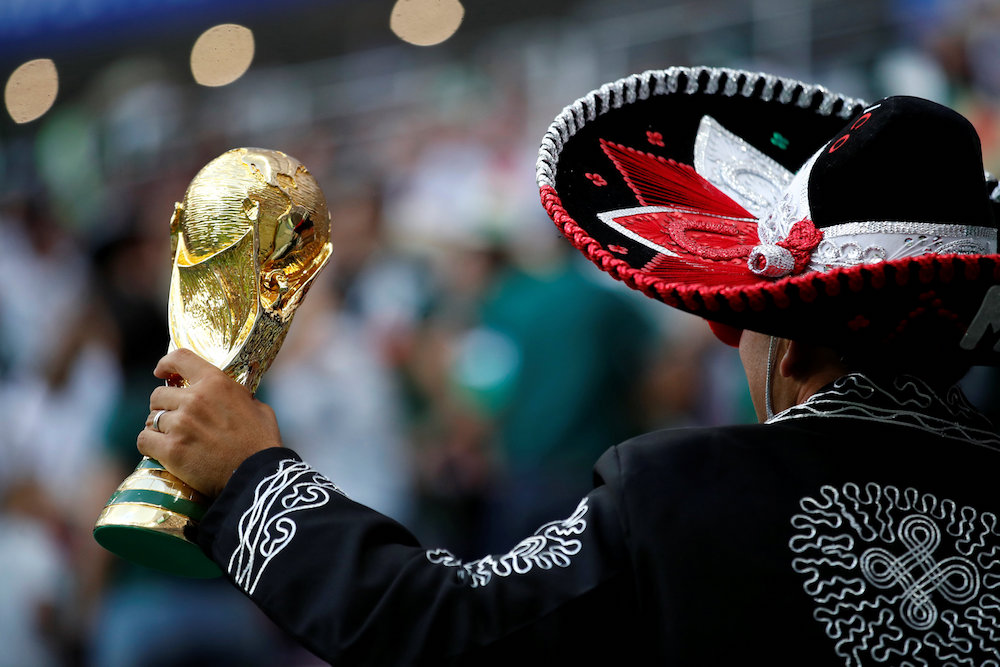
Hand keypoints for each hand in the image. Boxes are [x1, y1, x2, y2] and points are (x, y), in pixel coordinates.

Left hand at [137, 348, 282, 497]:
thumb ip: (237, 395)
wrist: (257, 475)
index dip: (166, 363)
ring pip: (152, 419)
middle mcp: (194, 399)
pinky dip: (149, 444)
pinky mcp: (171, 450)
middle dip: (164, 406)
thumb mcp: (257, 407)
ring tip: (172, 438)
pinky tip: (160, 450)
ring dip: (159, 427)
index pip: (180, 358)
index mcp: (216, 383)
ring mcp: (180, 424)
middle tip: (174, 419)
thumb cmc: (261, 442)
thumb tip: (231, 393)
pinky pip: (144, 439)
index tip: (161, 372)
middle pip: (158, 395)